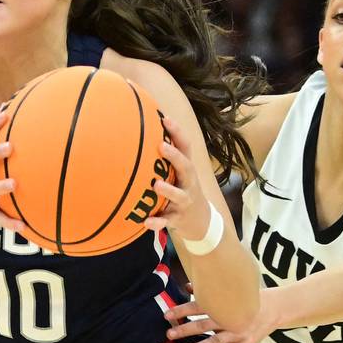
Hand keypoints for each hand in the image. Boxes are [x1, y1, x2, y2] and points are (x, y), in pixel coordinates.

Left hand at [144, 116, 220, 242]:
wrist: (201, 222)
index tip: (165, 119)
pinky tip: (146, 222)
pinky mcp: (177, 219)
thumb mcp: (179, 174)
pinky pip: (166, 221)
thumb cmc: (183, 191)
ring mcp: (183, 202)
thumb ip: (166, 157)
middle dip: (175, 157)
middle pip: (186, 168)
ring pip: (178, 195)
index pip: (185, 147)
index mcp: (187, 170)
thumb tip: (141, 131)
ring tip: (156, 184)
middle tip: (161, 146)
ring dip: (168, 190)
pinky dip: (157, 222)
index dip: (177, 132)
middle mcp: (188, 183)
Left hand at [164, 289, 278, 342]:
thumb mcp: (231, 291)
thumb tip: (187, 286)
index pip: (198, 306)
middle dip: (185, 329)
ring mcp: (238, 333)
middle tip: (170, 333)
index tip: (167, 314)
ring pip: (216, 340)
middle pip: (204, 324)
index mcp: (224, 304)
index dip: (182, 310)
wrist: (276, 307)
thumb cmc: (249, 298)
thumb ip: (209, 290)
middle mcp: (230, 319)